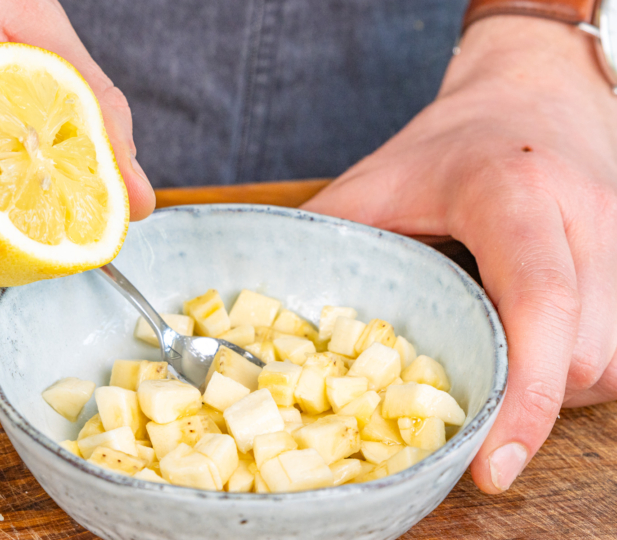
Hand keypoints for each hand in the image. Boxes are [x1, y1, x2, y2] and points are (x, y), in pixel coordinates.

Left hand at [303, 16, 616, 492]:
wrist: (530, 93)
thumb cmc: (450, 143)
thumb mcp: (374, 181)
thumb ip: (324, 241)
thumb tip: (265, 315)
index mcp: (511, 193)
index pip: (540, 303)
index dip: (524, 395)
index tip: (493, 467)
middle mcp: (584, 217)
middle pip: (585, 355)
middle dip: (526, 403)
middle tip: (469, 412)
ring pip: (609, 362)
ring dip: (552, 392)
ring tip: (496, 370)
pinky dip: (572, 369)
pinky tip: (528, 349)